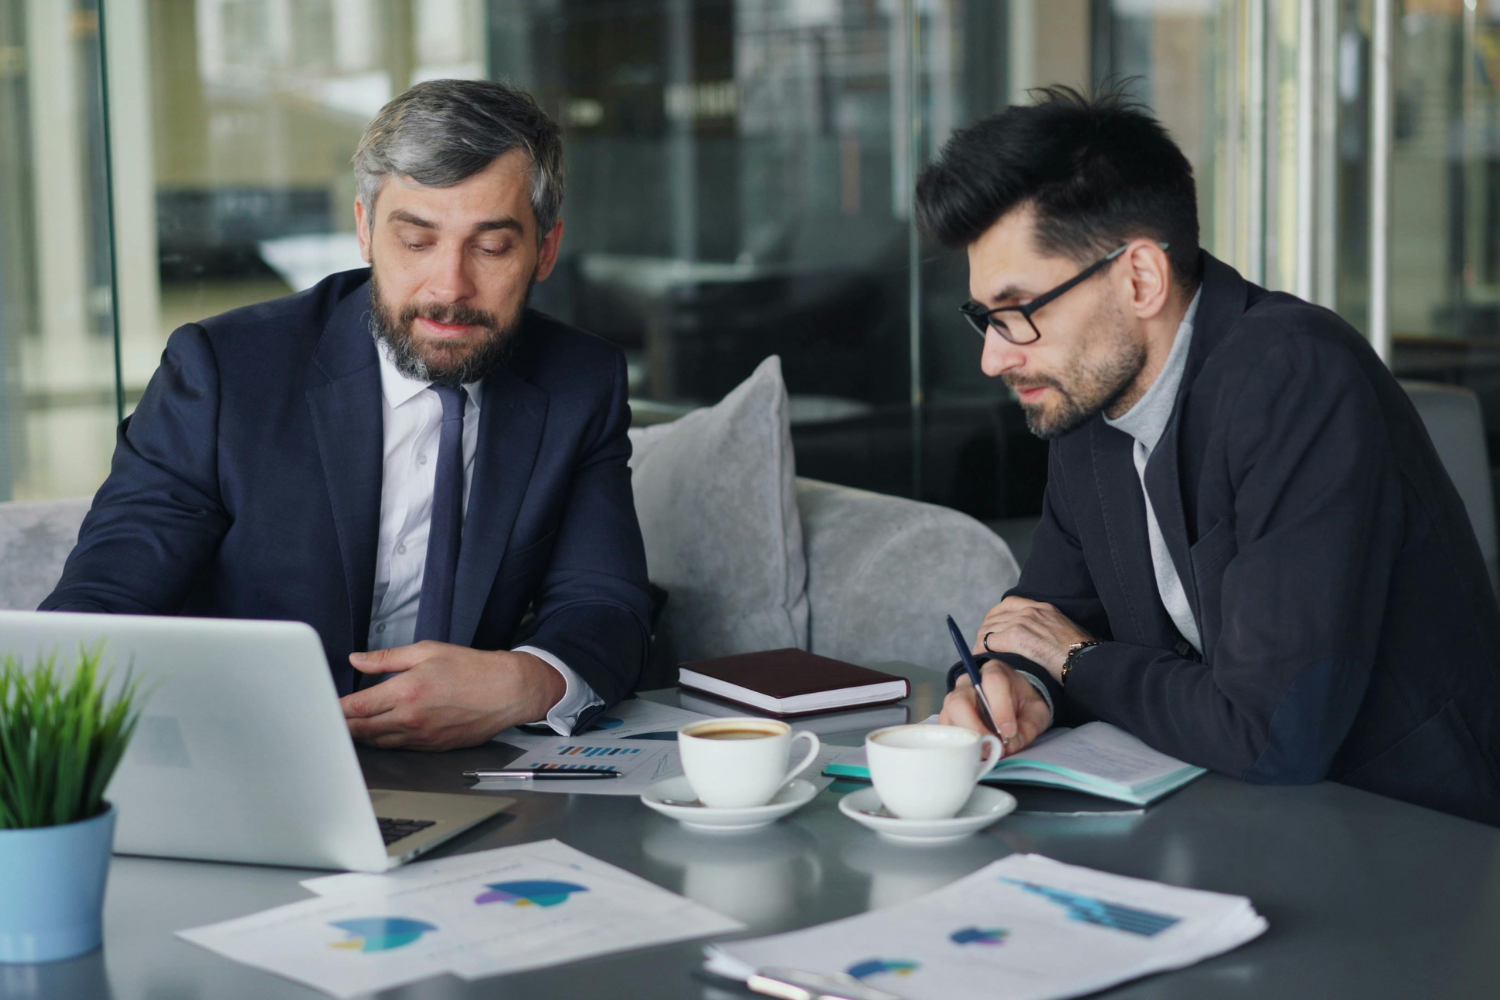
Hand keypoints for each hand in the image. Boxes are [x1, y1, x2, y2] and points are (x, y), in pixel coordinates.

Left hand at [339, 643, 565, 750]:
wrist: (507, 691)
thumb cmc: (472, 668)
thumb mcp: (427, 651)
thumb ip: (387, 658)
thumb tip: (357, 659)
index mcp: (405, 692)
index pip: (355, 708)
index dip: (334, 710)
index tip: (322, 708)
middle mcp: (409, 719)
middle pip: (361, 731)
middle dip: (343, 727)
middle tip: (329, 721)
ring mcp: (421, 737)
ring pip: (378, 743)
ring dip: (363, 736)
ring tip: (351, 728)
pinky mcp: (433, 748)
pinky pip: (400, 748)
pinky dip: (386, 741)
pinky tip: (381, 732)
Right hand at [939, 660, 1051, 753]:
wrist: (1014, 701)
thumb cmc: (1024, 704)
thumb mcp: (1036, 712)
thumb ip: (1028, 727)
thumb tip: (1007, 746)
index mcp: (995, 671)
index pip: (993, 682)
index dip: (1000, 708)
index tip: (1009, 732)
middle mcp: (969, 682)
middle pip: (960, 700)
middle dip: (974, 728)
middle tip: (989, 747)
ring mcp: (955, 698)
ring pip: (948, 715)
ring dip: (964, 738)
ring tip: (983, 752)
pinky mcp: (948, 715)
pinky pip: (946, 729)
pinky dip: (957, 743)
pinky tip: (973, 751)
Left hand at [973, 596, 1093, 681]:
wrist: (1086, 660)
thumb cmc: (1080, 654)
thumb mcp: (1062, 633)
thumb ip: (1045, 631)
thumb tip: (1033, 643)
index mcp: (1042, 607)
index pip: (1007, 605)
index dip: (995, 619)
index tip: (991, 632)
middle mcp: (1031, 610)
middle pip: (994, 617)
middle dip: (985, 632)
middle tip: (982, 647)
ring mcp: (1023, 621)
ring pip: (989, 629)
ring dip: (981, 643)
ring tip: (980, 655)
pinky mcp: (1017, 636)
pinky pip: (989, 642)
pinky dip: (983, 651)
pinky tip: (983, 659)